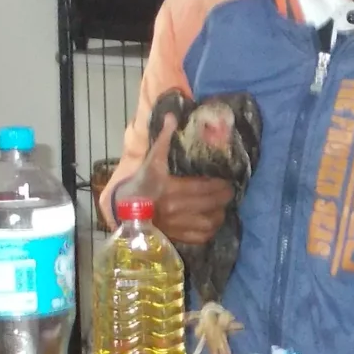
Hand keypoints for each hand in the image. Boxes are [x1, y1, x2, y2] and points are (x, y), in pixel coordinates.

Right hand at [124, 113, 235, 245]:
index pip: (205, 188)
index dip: (221, 185)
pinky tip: (211, 222)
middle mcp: (176, 209)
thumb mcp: (151, 160)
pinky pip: (200, 237)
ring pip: (209, 223)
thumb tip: (172, 116)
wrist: (124, 210)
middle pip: (211, 205)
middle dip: (224, 198)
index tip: (227, 181)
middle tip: (229, 191)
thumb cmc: (140, 183)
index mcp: (171, 189)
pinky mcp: (175, 236)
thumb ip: (163, 138)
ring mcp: (176, 225)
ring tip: (222, 207)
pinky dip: (210, 231)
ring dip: (220, 215)